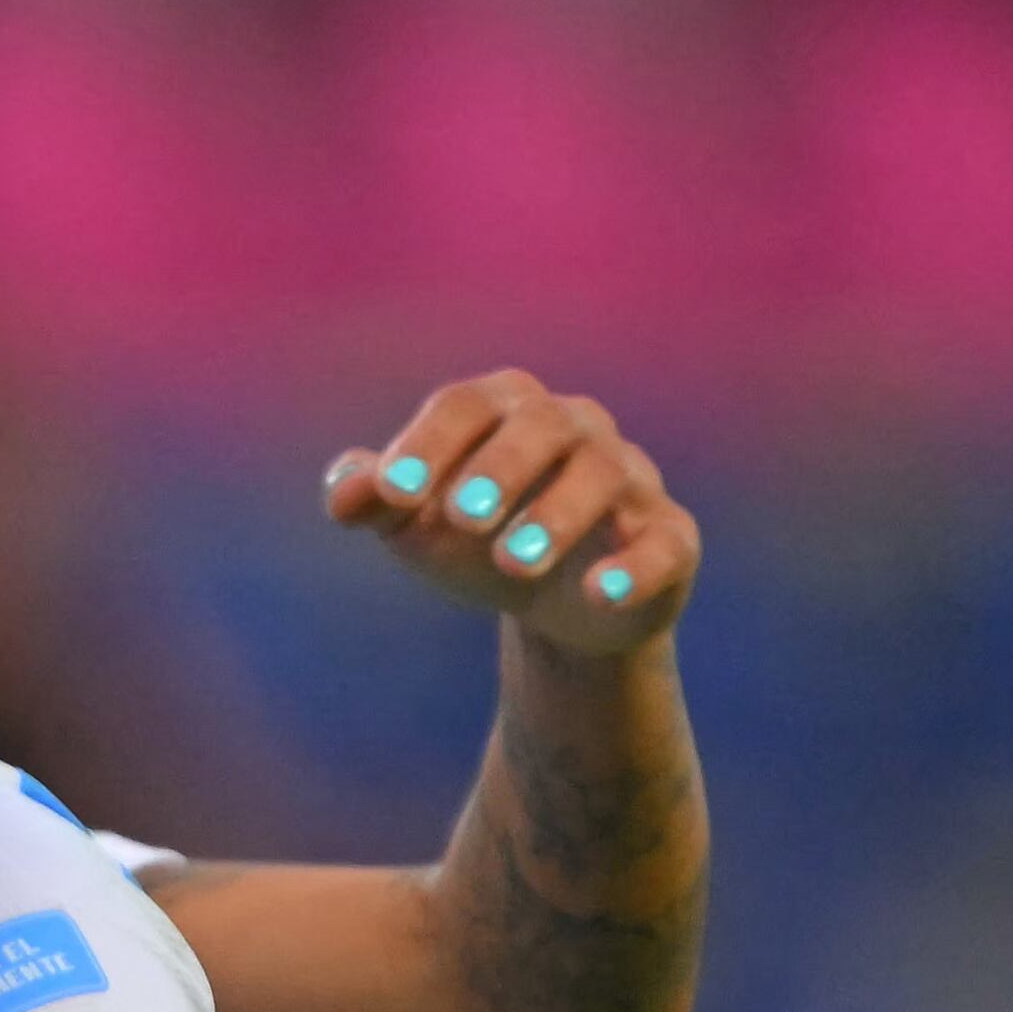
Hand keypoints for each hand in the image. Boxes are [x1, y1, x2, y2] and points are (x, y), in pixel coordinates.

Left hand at [326, 370, 699, 652]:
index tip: (393, 494)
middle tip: (461, 517)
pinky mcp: (670, 537)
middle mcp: (574, 428)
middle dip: (500, 468)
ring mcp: (629, 479)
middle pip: (541, 426)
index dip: (427, 444)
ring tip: (513, 563)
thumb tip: (342, 496)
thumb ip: (375, 501)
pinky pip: (664, 542)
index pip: (465, 407)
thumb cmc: (473, 538)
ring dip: (557, 516)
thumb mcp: (415, 522)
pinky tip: (598, 593)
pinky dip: (634, 567)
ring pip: (603, 476)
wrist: (554, 604)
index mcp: (505, 409)